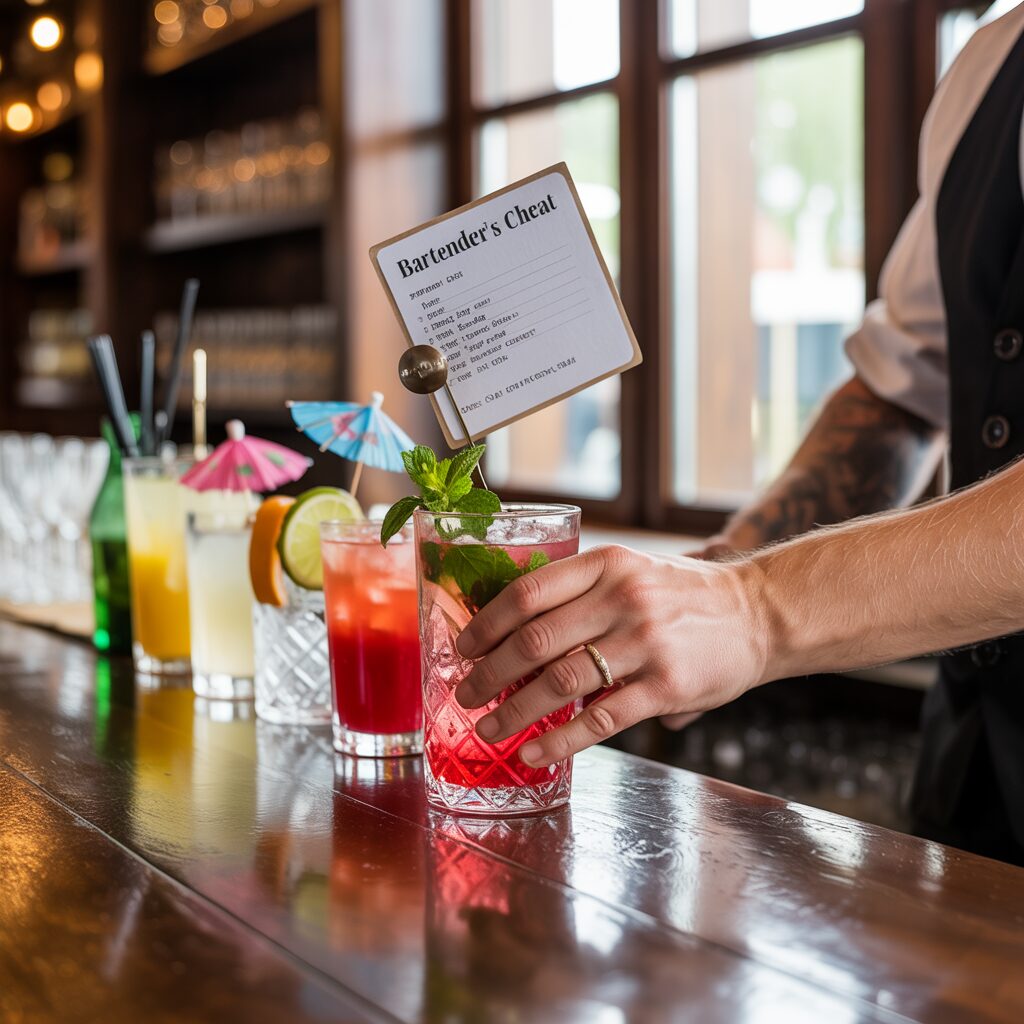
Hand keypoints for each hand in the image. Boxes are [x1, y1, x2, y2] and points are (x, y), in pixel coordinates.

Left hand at [452, 545, 768, 767]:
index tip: (463, 647)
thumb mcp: (632, 571)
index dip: (486, 624)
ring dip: (514, 712)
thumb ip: (581, 593)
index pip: (528, 592)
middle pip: (534, 641)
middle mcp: (622, 598)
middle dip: (489, 673)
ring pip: (560, 683)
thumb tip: (513, 634)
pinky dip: (560, 742)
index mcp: (607, 564)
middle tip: (466, 694)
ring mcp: (645, 643)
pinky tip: (534, 754)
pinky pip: (599, 720)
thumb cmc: (683, 596)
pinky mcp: (666, 687)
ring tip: (489, 730)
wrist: (758, 612)